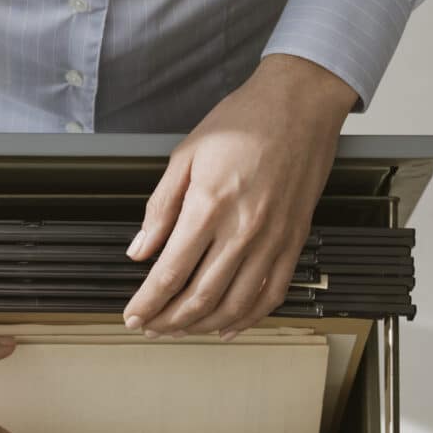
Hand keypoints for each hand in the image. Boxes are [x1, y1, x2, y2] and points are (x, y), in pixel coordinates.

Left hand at [123, 54, 358, 338]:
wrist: (300, 102)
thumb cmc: (243, 121)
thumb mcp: (185, 156)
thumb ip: (160, 208)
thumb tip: (139, 250)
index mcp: (209, 206)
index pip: (170, 272)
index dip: (148, 302)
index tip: (132, 316)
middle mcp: (243, 229)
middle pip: (200, 297)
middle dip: (169, 321)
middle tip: (150, 327)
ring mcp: (273, 239)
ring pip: (235, 304)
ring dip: (202, 326)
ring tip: (180, 330)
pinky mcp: (294, 242)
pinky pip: (272, 294)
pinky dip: (248, 319)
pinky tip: (227, 327)